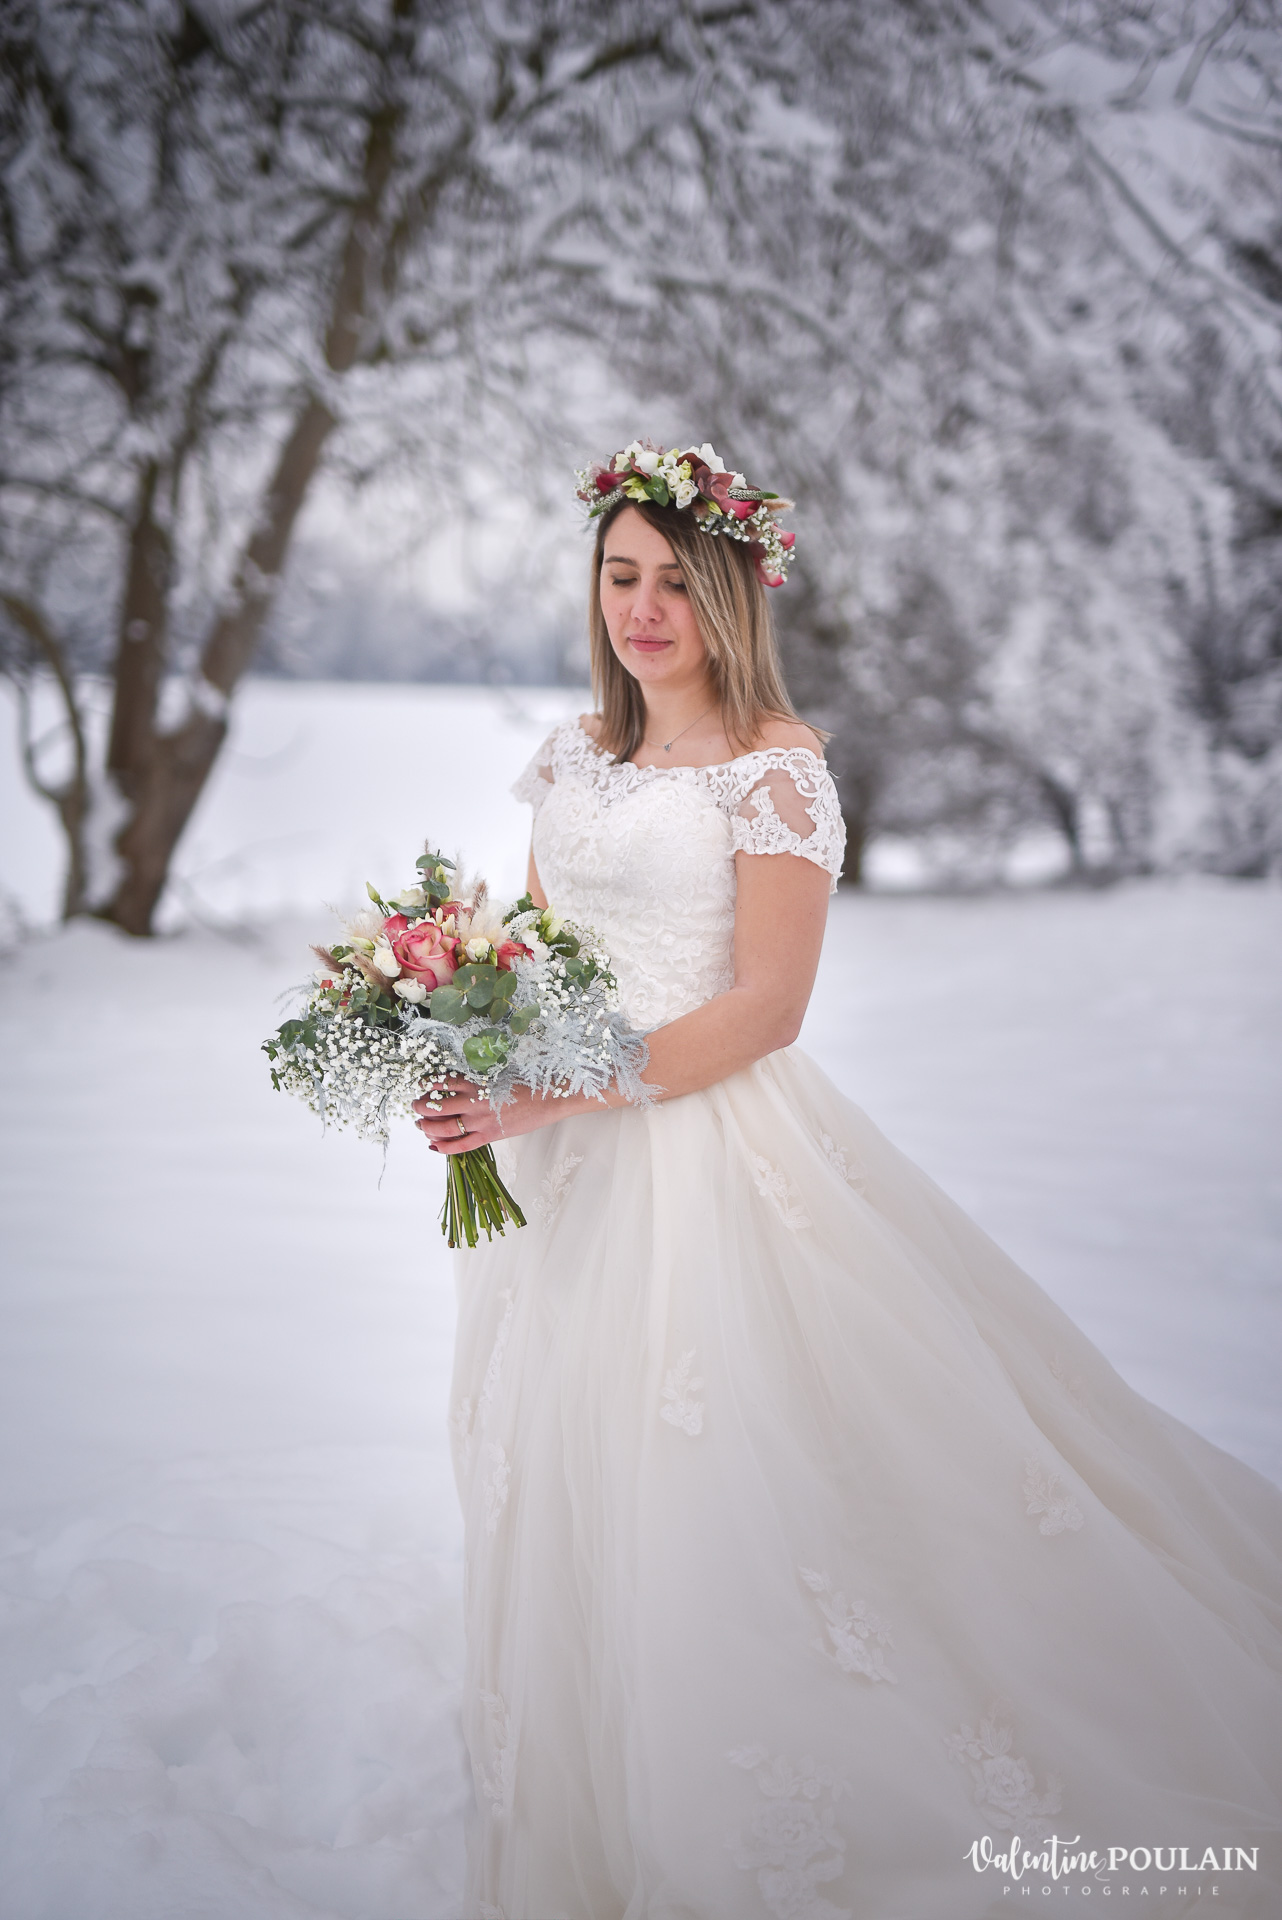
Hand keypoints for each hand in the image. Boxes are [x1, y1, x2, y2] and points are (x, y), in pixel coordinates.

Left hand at [413, 1077, 574, 1152]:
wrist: (550, 1097)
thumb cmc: (528, 1082)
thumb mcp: (500, 1072)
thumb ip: (479, 1077)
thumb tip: (461, 1079)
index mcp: (477, 1081)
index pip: (442, 1082)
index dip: (427, 1085)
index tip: (422, 1086)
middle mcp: (474, 1101)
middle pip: (437, 1106)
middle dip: (421, 1107)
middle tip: (415, 1106)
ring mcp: (481, 1120)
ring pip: (444, 1128)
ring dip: (427, 1127)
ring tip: (419, 1124)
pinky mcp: (489, 1136)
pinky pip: (460, 1146)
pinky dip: (444, 1147)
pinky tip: (432, 1146)